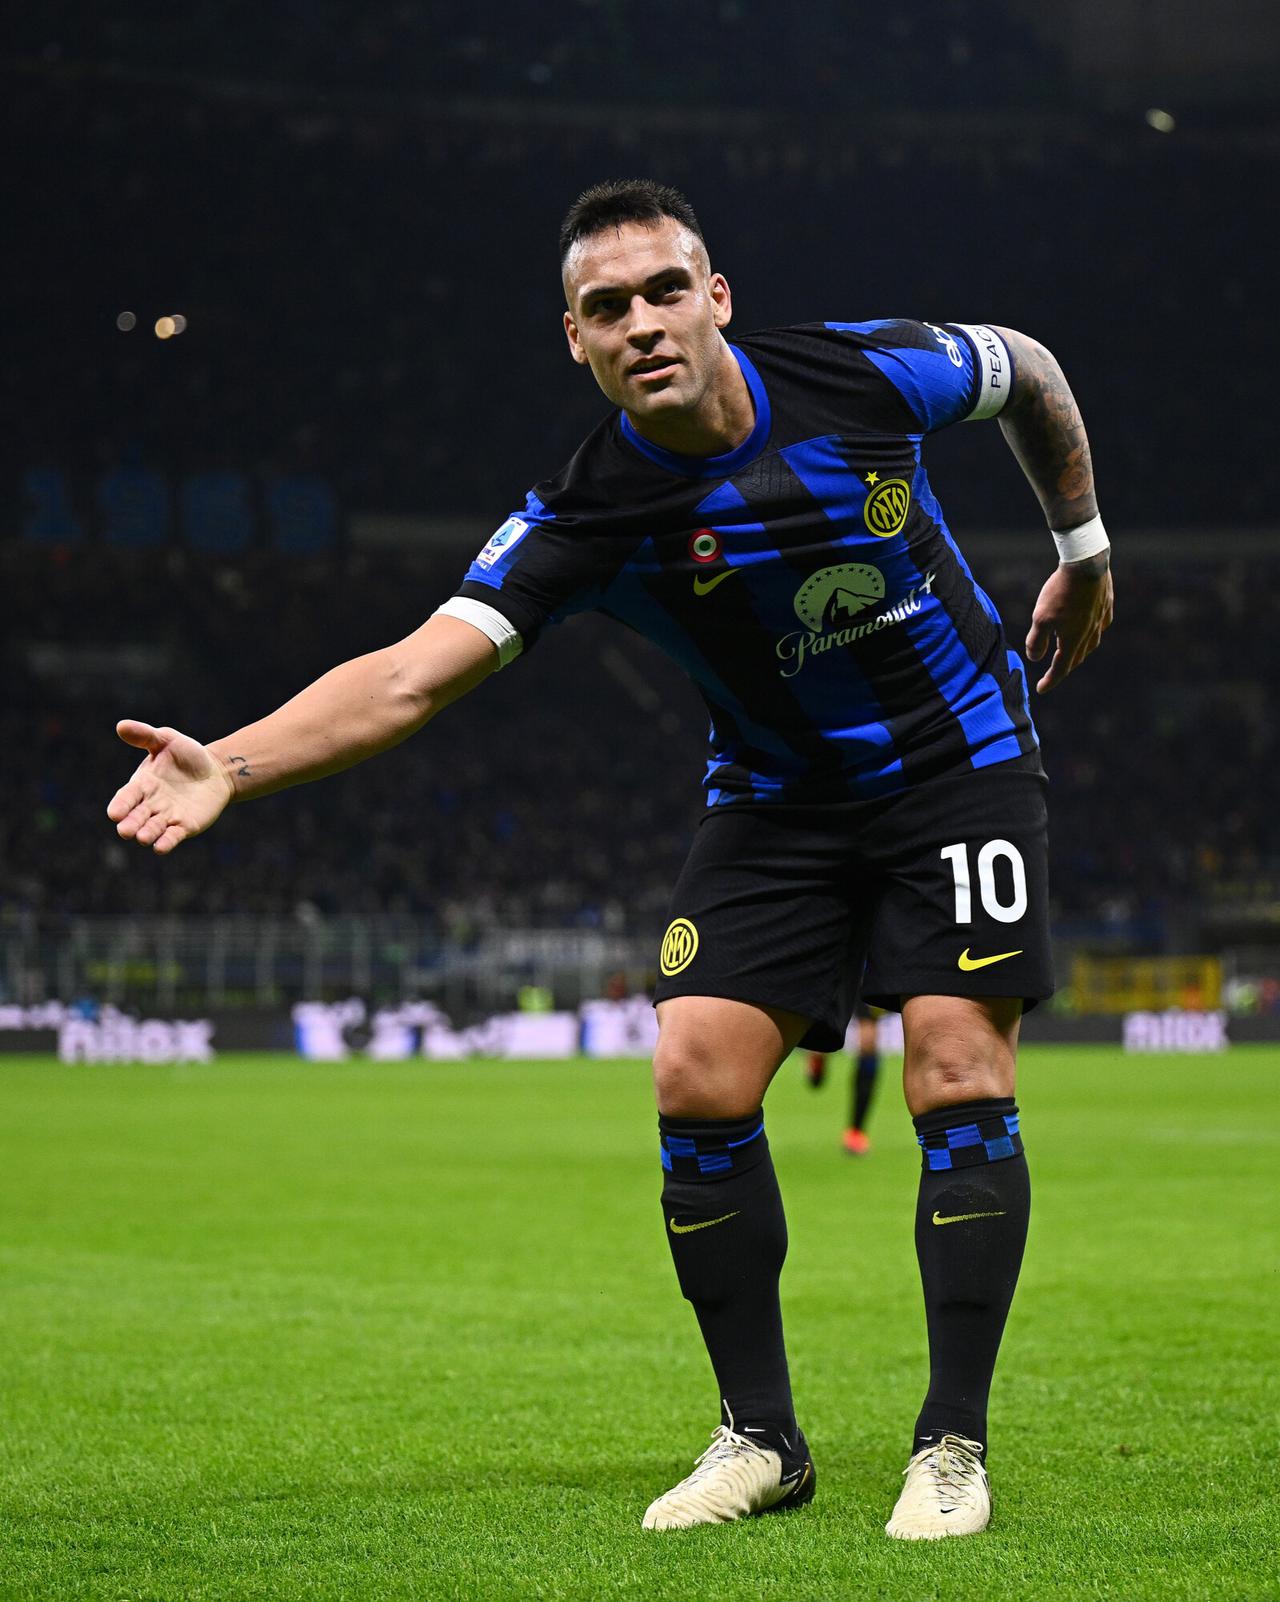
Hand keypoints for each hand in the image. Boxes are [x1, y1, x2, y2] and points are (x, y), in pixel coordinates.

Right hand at [107, 721, 234, 853]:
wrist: (217, 770)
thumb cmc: (187, 754)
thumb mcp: (167, 740)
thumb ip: (145, 735)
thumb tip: (121, 725)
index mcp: (142, 784)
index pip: (126, 797)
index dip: (120, 805)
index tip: (114, 813)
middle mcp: (150, 804)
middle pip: (136, 817)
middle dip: (130, 824)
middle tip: (125, 830)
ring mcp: (167, 817)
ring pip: (152, 829)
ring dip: (146, 834)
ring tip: (142, 838)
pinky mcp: (184, 826)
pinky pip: (172, 837)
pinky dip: (166, 842)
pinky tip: (161, 848)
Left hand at [1025, 560, 1113, 693]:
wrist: (1086, 564)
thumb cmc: (1060, 592)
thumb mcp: (1040, 618)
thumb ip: (1036, 641)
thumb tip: (1035, 659)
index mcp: (1074, 640)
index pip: (1061, 667)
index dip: (1050, 680)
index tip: (1041, 689)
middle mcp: (1090, 633)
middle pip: (1076, 657)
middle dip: (1063, 667)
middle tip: (1053, 673)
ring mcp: (1101, 618)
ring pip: (1090, 643)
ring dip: (1078, 652)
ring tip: (1069, 653)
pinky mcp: (1106, 604)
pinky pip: (1100, 625)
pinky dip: (1091, 633)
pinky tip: (1088, 628)